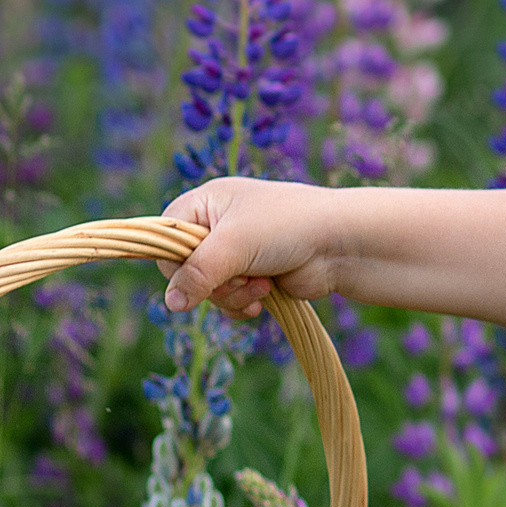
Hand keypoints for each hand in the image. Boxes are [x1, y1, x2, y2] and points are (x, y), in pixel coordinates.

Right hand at [158, 178, 346, 319]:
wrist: (340, 245)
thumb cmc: (286, 228)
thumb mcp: (233, 245)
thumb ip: (196, 273)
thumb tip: (171, 304)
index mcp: (206, 203)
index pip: (165, 236)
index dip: (175, 260)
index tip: (197, 270)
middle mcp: (217, 226)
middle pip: (186, 270)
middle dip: (213, 282)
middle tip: (240, 275)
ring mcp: (236, 253)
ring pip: (208, 290)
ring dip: (233, 294)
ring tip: (262, 284)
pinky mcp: (253, 276)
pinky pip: (230, 300)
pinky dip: (244, 303)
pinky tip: (265, 297)